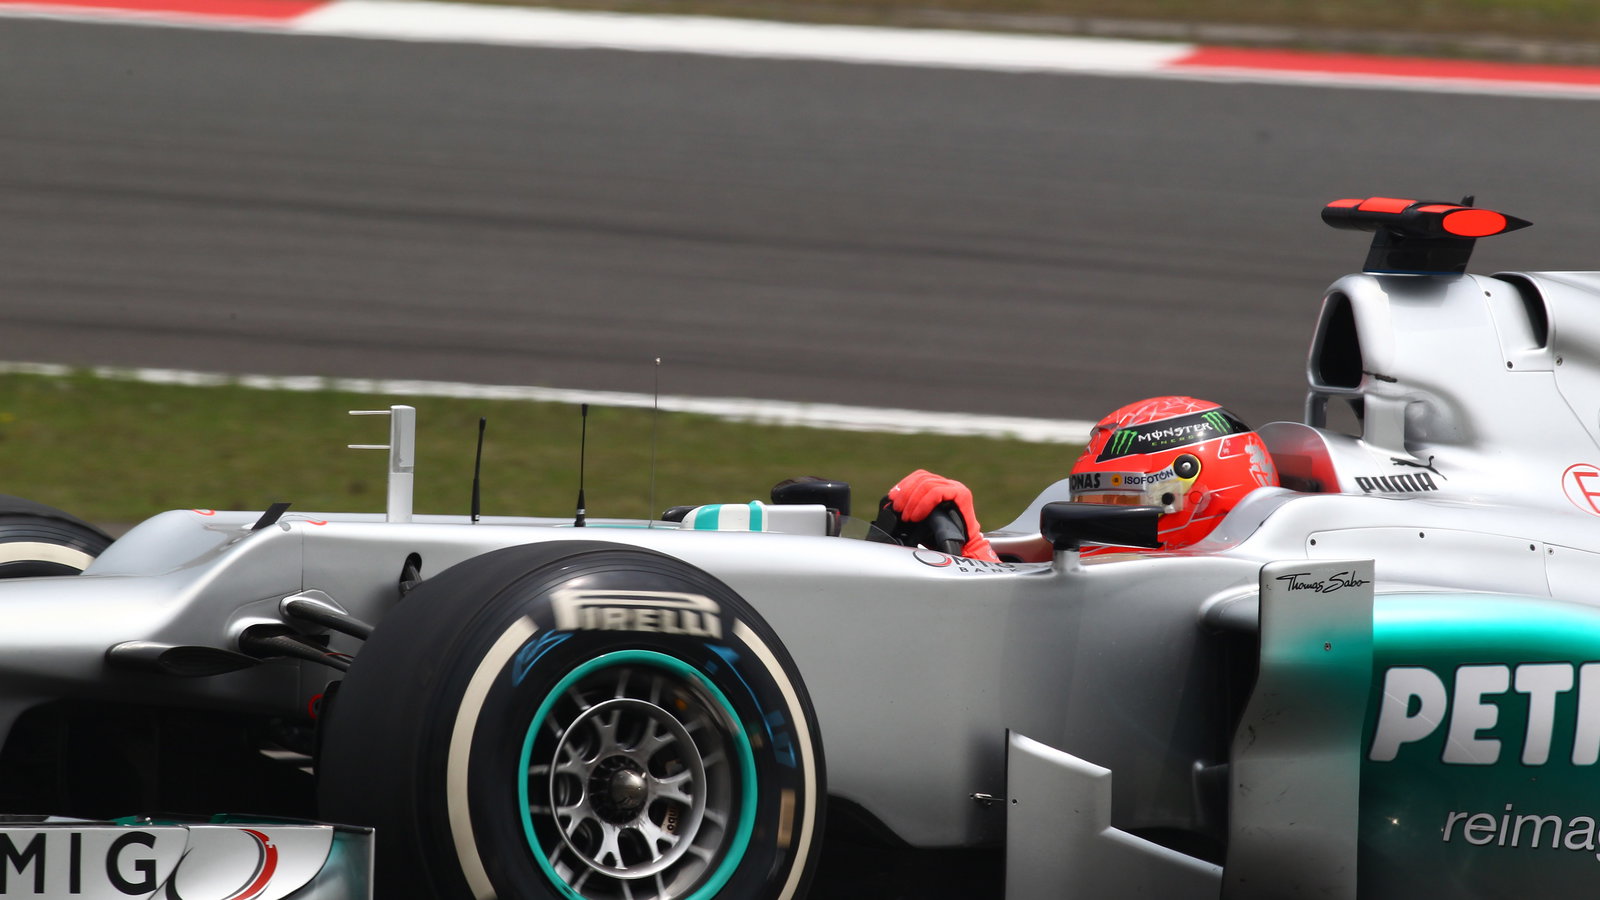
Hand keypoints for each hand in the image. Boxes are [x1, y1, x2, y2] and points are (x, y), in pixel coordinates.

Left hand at [879, 470, 997, 560]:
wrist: (963, 550)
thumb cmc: (941, 538)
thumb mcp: (920, 520)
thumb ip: (909, 509)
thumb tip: (888, 504)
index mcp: (940, 486)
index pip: (919, 477)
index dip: (903, 486)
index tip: (892, 499)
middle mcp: (949, 484)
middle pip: (922, 478)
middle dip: (905, 494)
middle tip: (898, 510)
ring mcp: (956, 488)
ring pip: (927, 484)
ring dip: (912, 501)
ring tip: (907, 517)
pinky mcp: (962, 495)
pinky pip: (937, 492)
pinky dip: (923, 504)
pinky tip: (917, 516)